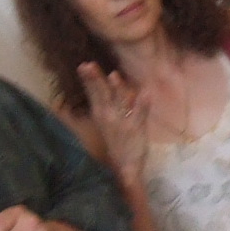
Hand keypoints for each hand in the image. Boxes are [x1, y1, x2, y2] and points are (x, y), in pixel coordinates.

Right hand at [77, 62, 152, 176]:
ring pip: (118, 102)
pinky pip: (139, 114)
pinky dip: (142, 104)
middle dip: (95, 80)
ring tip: (113, 75)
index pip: (94, 94)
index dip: (89, 80)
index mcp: (101, 114)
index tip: (83, 66)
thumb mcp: (108, 119)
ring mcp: (122, 122)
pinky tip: (146, 92)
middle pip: (102, 95)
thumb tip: (110, 77)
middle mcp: (109, 117)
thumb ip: (108, 99)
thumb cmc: (117, 140)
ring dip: (117, 89)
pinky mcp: (135, 128)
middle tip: (87, 66)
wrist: (125, 165)